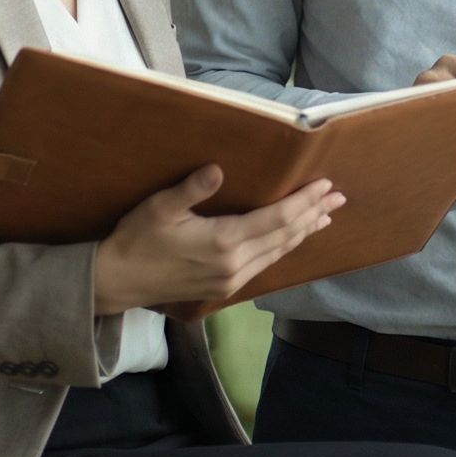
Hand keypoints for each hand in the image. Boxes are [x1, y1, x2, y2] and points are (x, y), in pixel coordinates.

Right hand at [93, 164, 343, 314]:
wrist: (117, 282)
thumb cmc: (136, 240)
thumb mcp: (160, 208)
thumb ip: (192, 188)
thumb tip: (218, 169)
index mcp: (224, 242)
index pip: (277, 218)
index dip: (304, 201)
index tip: (325, 185)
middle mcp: (235, 264)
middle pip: (285, 236)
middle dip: (313, 215)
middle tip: (339, 198)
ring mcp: (231, 279)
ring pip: (278, 252)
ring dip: (303, 232)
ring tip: (324, 217)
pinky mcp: (224, 287)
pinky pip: (265, 264)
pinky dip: (284, 247)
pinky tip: (291, 239)